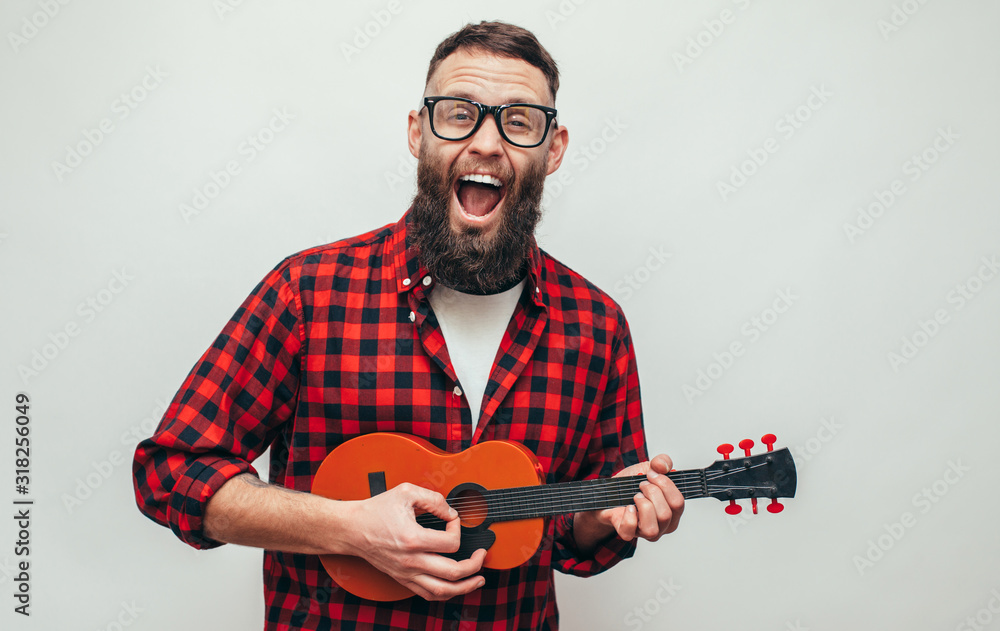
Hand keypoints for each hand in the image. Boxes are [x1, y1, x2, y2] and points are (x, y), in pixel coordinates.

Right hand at [342, 483, 485, 600]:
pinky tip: (456, 586)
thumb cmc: (375, 511)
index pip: (451, 542)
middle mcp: (411, 561)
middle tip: (482, 555)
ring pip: (442, 591)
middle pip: (454, 572)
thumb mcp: (406, 492)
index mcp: (413, 539)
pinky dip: (446, 593)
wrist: (352, 529)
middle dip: (475, 565)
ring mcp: (407, 573)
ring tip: (478, 580)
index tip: (453, 519)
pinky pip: (428, 594)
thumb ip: (433, 498)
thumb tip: (450, 511)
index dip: (458, 527)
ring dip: (465, 587)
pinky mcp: (402, 579)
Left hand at [585, 455, 684, 542]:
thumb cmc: (632, 485)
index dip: (665, 484)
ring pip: (651, 528)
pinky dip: (628, 516)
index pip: (678, 503)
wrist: (610, 493)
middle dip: (652, 492)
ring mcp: (645, 532)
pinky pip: (630, 530)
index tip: (652, 474)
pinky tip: (628, 507)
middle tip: (642, 484)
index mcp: (673, 511)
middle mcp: (663, 525)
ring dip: (642, 506)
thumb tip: (663, 465)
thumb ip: (661, 462)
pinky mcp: (627, 533)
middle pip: (665, 514)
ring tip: (636, 496)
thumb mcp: (648, 468)